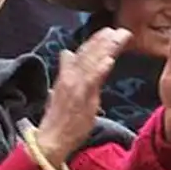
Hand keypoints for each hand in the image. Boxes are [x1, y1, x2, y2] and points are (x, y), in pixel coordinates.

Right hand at [36, 28, 130, 167]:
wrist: (51, 140)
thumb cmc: (58, 120)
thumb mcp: (59, 92)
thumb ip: (65, 72)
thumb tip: (66, 54)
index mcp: (66, 77)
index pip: (81, 55)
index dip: (93, 42)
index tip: (107, 32)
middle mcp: (69, 78)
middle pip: (87, 55)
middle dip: (103, 41)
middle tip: (119, 29)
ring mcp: (75, 87)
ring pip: (91, 63)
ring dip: (104, 48)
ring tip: (117, 37)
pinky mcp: (80, 98)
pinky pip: (91, 81)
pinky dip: (99, 69)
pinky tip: (109, 60)